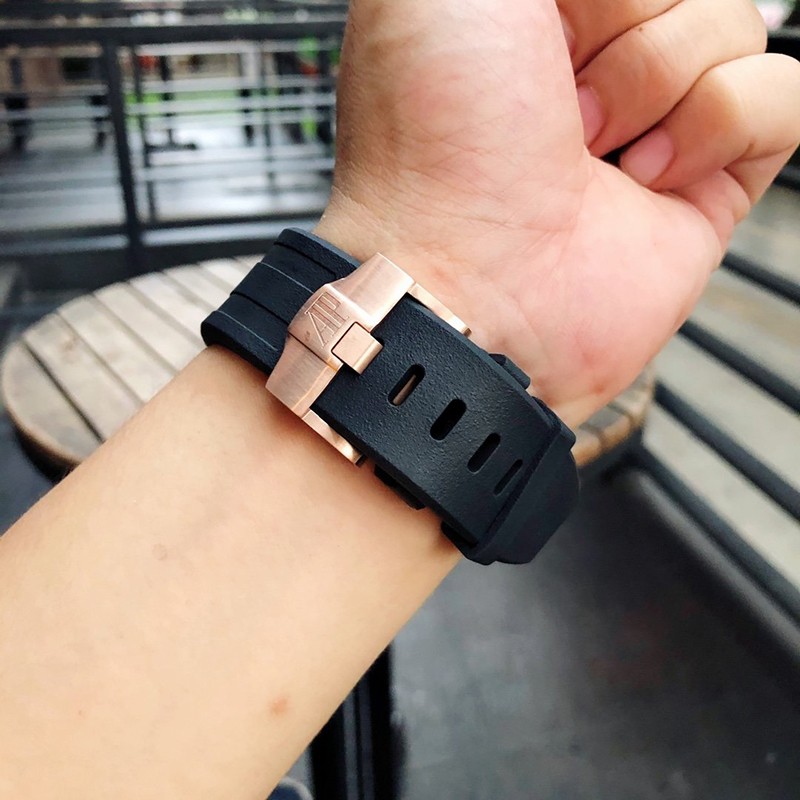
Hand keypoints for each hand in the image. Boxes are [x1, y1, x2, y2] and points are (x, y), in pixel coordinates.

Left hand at [316, 0, 799, 425]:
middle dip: (627, 25)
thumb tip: (581, 4)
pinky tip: (649, 178)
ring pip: (740, 23)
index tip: (544, 29)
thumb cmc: (432, 140)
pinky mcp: (707, 184)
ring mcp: (654, 124)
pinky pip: (783, 95)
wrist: (461, 275)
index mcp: (533, 18)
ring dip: (661, 78)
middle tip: (561, 102)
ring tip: (593, 150)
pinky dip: (722, 123)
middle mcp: (593, 65)